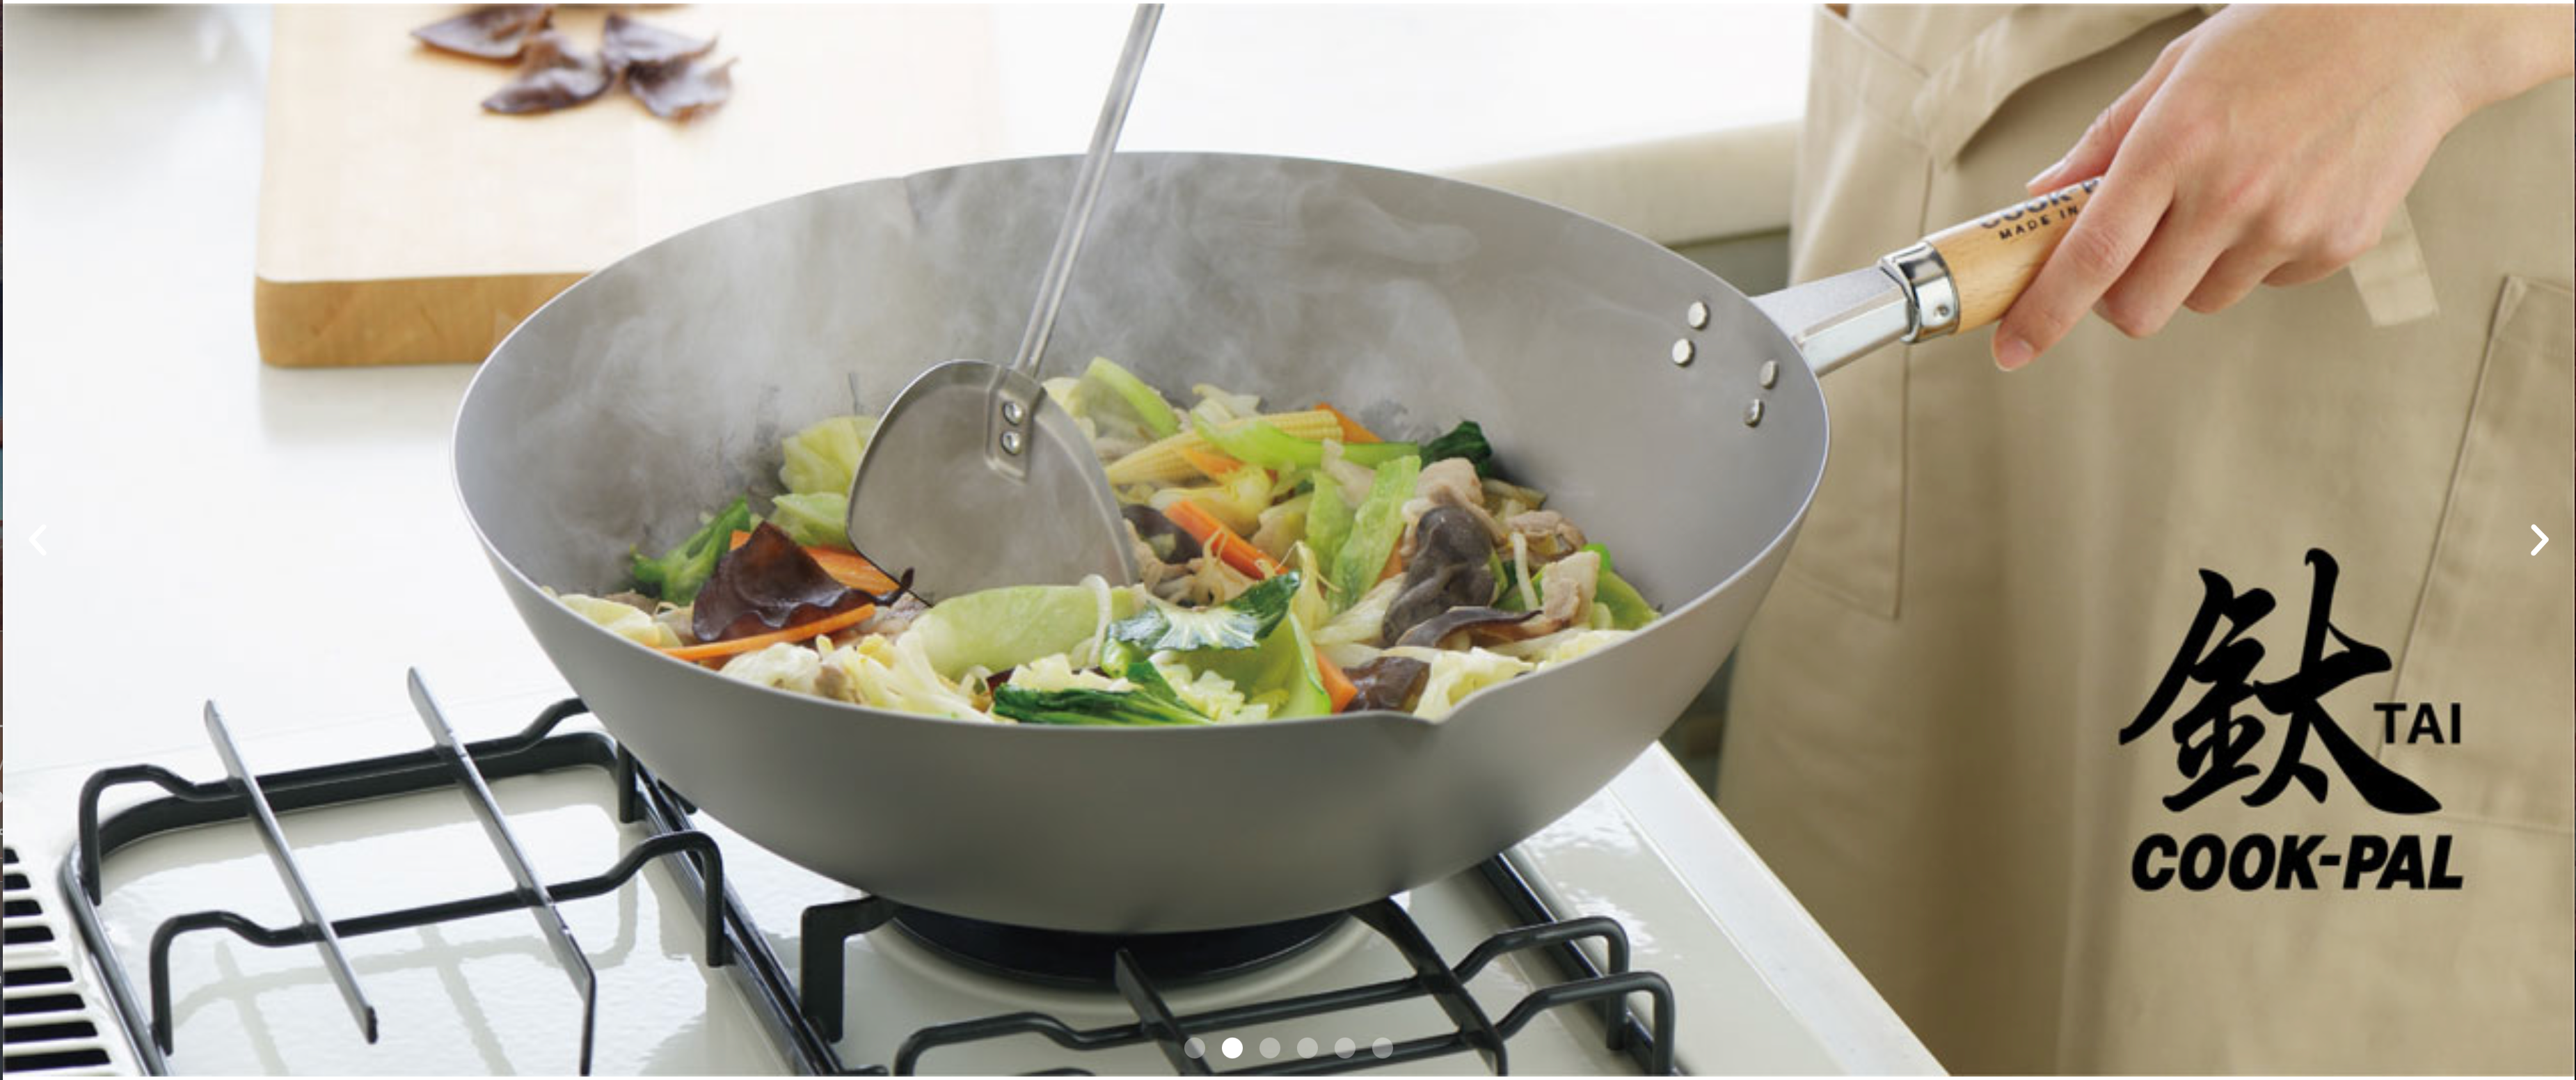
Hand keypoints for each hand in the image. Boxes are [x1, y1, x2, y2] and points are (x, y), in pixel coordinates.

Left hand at [1994, 4, 2574, 369]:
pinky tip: (2279, 193)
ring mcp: (2289, 225)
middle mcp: (2230, 194)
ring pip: (2202, 300)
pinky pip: (2265, 282)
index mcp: (2175, 144)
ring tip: (2222, 197)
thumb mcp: (2176, 70)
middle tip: (2126, 257)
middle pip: (2140, 309)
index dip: (2043, 313)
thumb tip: (2042, 197)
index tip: (2010, 348)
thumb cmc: (2285, 37)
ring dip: (2190, 272)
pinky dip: (2253, 256)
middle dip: (2117, 299)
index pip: (2092, 256)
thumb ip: (2103, 142)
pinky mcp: (2338, 244)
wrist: (2413, 32)